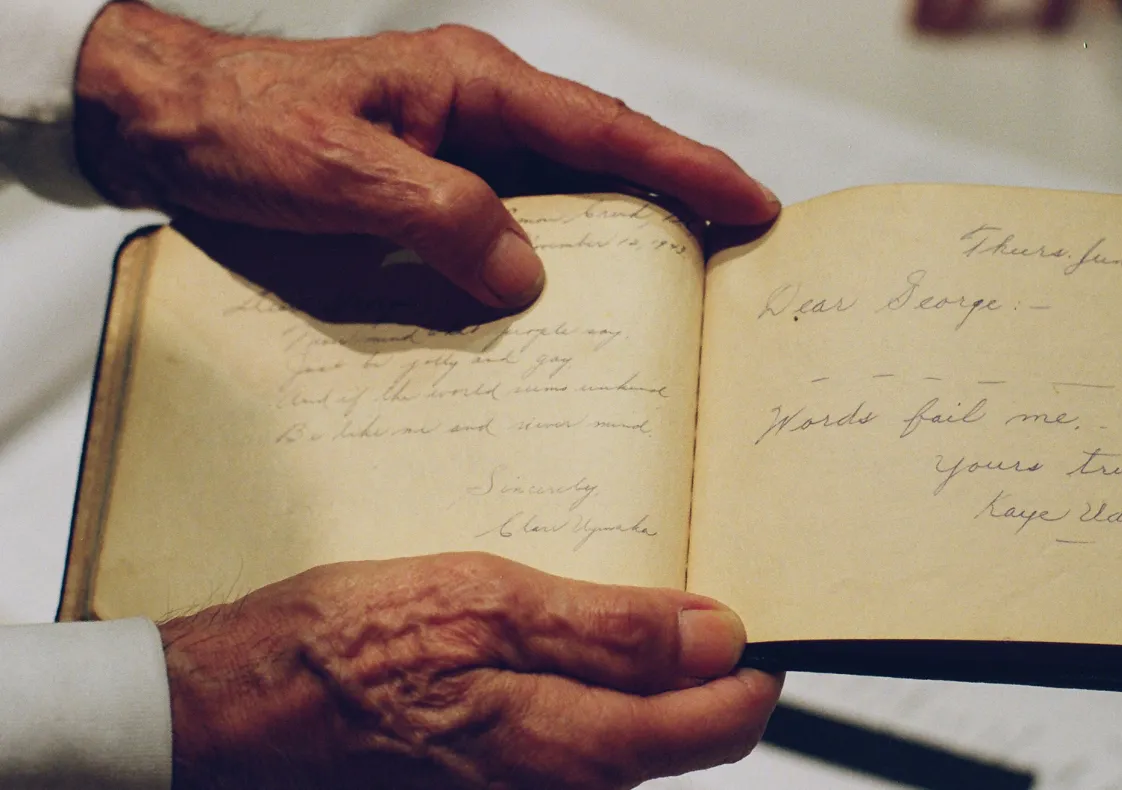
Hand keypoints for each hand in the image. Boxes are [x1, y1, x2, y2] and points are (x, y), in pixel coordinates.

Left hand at [73, 2, 779, 307]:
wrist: (166, 125)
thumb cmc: (240, 127)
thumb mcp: (340, 172)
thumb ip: (442, 215)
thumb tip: (524, 277)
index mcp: (473, 86)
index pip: (605, 128)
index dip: (685, 166)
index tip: (750, 201)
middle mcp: (478, 115)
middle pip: (604, 163)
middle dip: (674, 206)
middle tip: (735, 261)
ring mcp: (459, 154)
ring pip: (563, 202)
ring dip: (615, 244)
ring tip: (672, 298)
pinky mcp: (431, 194)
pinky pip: (510, 232)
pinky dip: (547, 267)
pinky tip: (562, 311)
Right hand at [159, 552, 780, 788]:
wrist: (231, 714)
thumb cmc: (340, 652)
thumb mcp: (481, 601)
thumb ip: (609, 628)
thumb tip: (715, 634)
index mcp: (560, 750)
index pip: (708, 734)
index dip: (745, 682)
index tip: (750, 638)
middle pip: (670, 753)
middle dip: (687, 683)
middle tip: (662, 614)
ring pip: (617, 757)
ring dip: (628, 695)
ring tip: (581, 630)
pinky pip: (565, 763)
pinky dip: (576, 712)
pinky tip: (536, 668)